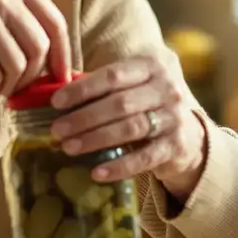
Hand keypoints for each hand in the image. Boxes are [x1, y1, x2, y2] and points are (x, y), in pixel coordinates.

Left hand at [48, 56, 207, 199]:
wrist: (188, 131)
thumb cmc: (144, 100)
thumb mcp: (131, 82)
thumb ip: (99, 83)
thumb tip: (50, 90)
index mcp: (153, 64)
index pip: (113, 75)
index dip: (82, 89)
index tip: (56, 103)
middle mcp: (169, 87)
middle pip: (120, 103)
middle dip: (84, 118)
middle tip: (57, 130)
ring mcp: (176, 116)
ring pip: (130, 128)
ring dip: (96, 139)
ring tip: (69, 148)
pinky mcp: (178, 145)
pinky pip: (145, 158)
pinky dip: (119, 166)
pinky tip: (96, 173)